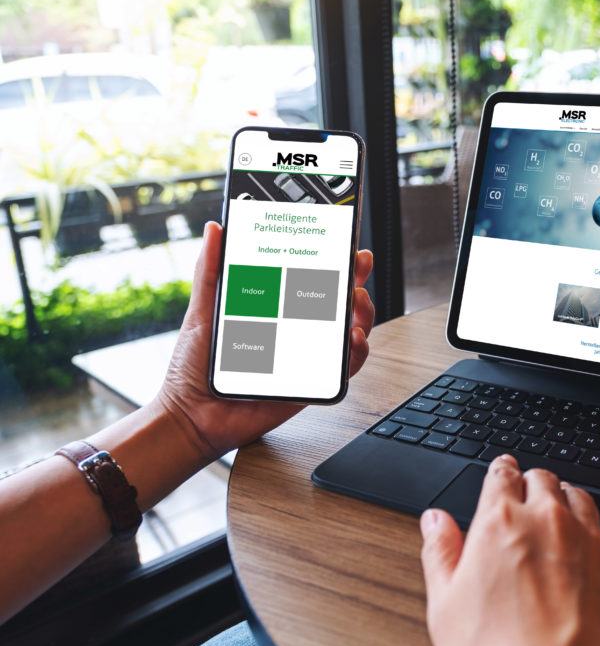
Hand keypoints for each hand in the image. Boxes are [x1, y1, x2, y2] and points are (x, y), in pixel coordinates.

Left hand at [157, 221, 374, 460]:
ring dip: (363, 312)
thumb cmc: (194, 367)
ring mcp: (307, 357)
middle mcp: (296, 330)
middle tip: (357, 265)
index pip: (312, 277)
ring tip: (356, 302)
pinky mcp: (312, 385)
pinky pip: (345, 369)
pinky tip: (352, 339)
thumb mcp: (203, 310)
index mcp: (275, 308)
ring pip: (351, 330)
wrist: (191, 415)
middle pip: (340, 301)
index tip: (344, 239)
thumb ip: (210, 270)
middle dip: (356, 279)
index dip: (333, 258)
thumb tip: (214, 230)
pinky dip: (356, 353)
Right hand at [420, 455, 599, 645]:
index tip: (501, 473)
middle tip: (528, 494)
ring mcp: (593, 541)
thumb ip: (440, 555)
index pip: (501, 476)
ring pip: (583, 498)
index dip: (500, 473)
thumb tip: (435, 522)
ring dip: (570, 497)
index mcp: (501, 524)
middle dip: (533, 484)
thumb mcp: (446, 609)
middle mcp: (550, 522)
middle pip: (543, 481)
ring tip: (565, 505)